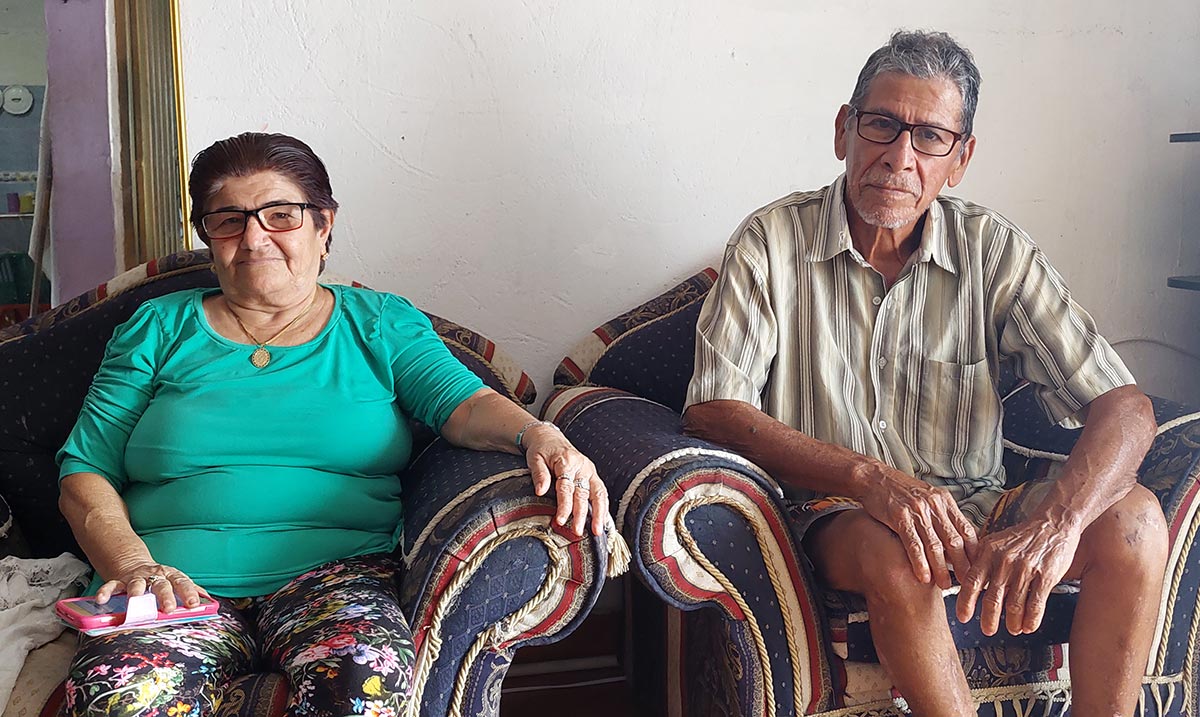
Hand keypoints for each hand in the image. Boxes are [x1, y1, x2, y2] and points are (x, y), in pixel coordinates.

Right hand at [97, 561, 209, 612]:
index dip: (189, 593)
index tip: (195, 604)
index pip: (183, 583)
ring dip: (137, 592)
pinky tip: (102, 600)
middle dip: (166, 596)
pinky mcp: (120, 581)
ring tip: (136, 602)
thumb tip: (211, 601)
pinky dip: (106, 592)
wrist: (134, 564)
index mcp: (172, 576)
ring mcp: (137, 578)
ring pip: (137, 584)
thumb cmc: (160, 578)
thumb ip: (192, 590)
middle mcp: (155, 575)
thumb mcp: (177, 581)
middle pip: (162, 584)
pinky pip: (112, 585)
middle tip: (169, 608)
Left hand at [524, 424, 607, 536]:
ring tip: (597, 531)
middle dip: (581, 514)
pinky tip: (603, 521)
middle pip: (583, 493)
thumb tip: (540, 491)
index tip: (561, 520)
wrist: (550, 437)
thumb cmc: (541, 450)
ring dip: (599, 513)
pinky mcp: (593, 475)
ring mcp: (590, 470)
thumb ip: (539, 475)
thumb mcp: (535, 459)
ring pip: (598, 493)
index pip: (566, 487)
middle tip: (577, 531)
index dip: (564, 506)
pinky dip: (604, 507)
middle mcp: (582, 466)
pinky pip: (601, 492)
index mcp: (567, 462)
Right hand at [858, 466, 977, 588]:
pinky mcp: (899, 516)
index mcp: (944, 501)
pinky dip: (920, 562)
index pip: (967, 530)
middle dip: (962, 565)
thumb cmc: (900, 491)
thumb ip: (941, 517)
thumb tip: (956, 543)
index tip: (977, 570)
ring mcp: (917, 510)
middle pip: (954, 540)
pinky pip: (913, 544)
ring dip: (941, 569)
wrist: (874, 478)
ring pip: (935, 545)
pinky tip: (923, 576)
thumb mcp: (927, 498)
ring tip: (945, 585)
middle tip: (967, 584)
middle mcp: (934, 505)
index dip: (973, 553)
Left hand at [955, 519, 1077, 635]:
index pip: (972, 581)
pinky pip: (1036, 604)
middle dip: (989, 618)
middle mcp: (1004, 561)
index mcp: (988, 552)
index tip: (963, 617)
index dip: (965, 602)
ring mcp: (1025, 569)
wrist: (1052, 523)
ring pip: (1014, 604)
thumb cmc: (1021, 536)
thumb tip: (963, 580)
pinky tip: (1028, 627)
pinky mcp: (1045, 576)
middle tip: (987, 630)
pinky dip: (1031, 619)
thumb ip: (980, 559)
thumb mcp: (995, 541)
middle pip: (992, 597)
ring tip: (1011, 629)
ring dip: (1012, 622)